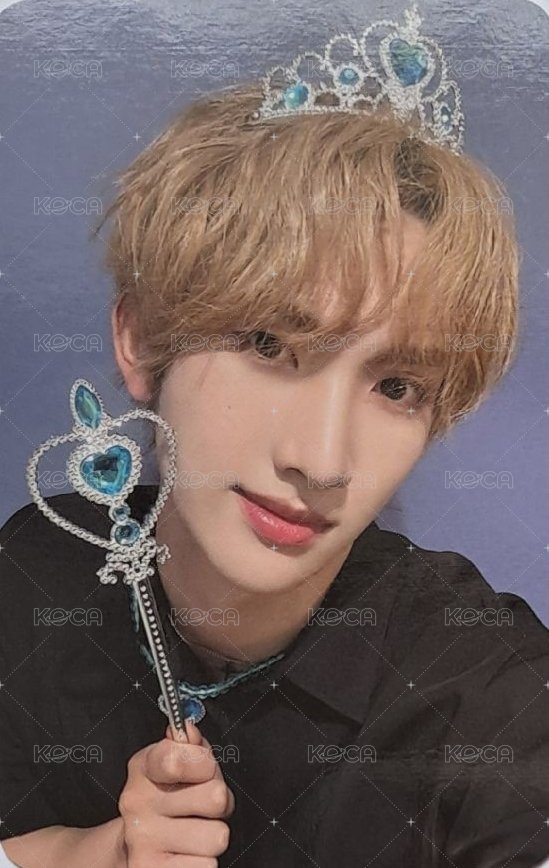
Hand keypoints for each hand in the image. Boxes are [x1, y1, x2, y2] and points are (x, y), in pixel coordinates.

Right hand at [118, 720, 234, 866]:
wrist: (131, 847)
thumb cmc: (165, 798)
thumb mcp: (174, 762)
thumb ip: (190, 745)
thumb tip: (190, 730)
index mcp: (145, 768)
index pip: (179, 758)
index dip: (205, 763)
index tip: (204, 769)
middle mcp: (138, 802)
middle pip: (216, 797)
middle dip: (220, 802)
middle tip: (204, 806)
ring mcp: (143, 839)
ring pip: (218, 836)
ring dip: (213, 835)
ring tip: (196, 831)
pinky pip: (207, 866)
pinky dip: (203, 862)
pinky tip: (188, 854)